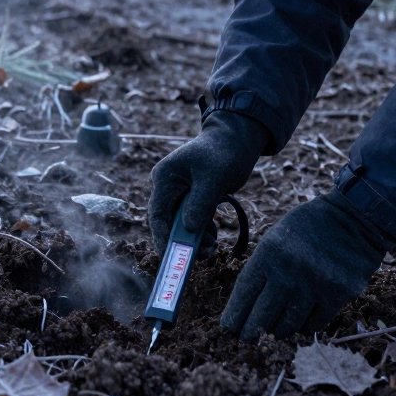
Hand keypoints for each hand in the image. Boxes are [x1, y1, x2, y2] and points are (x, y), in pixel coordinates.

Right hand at [148, 111, 269, 253]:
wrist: (238, 139)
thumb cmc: (224, 152)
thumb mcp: (213, 178)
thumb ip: (200, 204)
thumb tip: (188, 230)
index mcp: (165, 177)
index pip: (158, 213)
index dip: (163, 237)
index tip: (172, 256)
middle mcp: (168, 186)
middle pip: (169, 222)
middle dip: (184, 240)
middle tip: (204, 253)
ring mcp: (180, 193)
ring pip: (182, 224)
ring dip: (196, 238)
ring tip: (213, 247)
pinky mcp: (193, 198)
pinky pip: (193, 220)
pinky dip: (203, 231)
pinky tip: (214, 238)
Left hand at [221, 190, 395, 338]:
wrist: (356, 218)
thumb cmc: (308, 228)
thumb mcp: (277, 236)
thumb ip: (262, 267)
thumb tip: (247, 306)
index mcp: (269, 253)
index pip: (244, 293)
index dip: (234, 315)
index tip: (229, 329)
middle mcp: (289, 271)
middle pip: (262, 316)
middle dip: (251, 331)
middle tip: (248, 338)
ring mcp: (314, 285)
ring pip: (288, 325)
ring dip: (278, 331)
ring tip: (274, 332)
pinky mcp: (338, 295)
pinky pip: (314, 324)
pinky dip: (304, 326)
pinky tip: (300, 323)